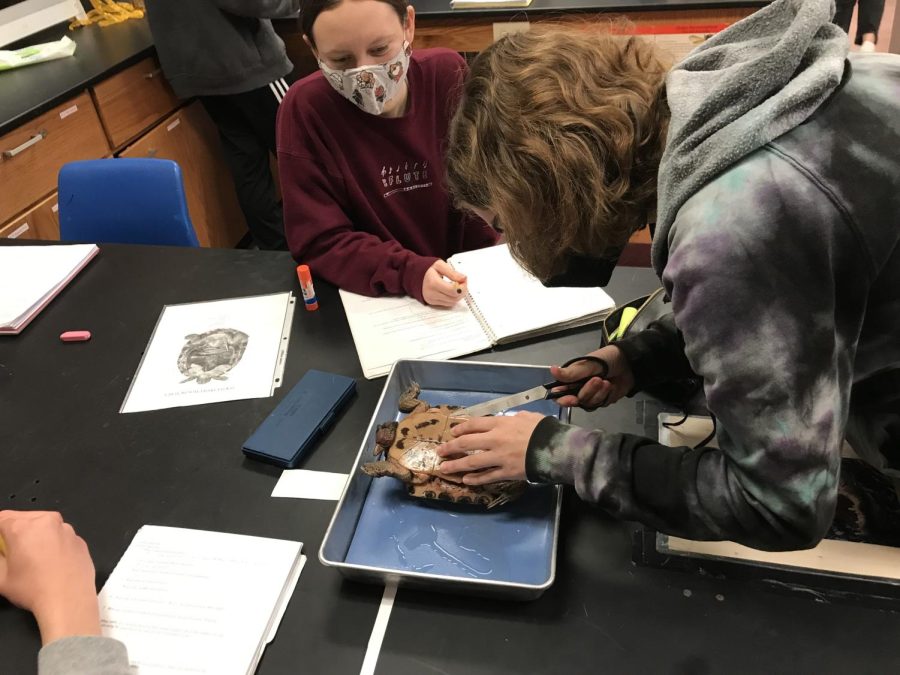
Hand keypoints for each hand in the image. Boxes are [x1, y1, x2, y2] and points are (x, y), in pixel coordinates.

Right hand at [0, 511, 100, 644]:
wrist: (69, 600)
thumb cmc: (33, 589)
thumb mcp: (1, 577)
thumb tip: (1, 552)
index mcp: (23, 527)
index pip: (1, 518)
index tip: (0, 544)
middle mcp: (47, 522)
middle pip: (23, 518)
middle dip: (14, 531)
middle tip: (10, 550)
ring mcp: (66, 529)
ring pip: (43, 525)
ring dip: (34, 535)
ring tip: (31, 558)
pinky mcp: (79, 539)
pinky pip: (60, 536)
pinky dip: (53, 543)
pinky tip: (51, 562)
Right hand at [422, 260, 466, 306]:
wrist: (414, 274)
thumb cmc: (427, 269)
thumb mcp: (440, 265)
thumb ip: (452, 273)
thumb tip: (463, 278)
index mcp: (433, 283)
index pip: (453, 290)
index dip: (463, 286)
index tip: (464, 279)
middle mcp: (432, 293)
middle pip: (454, 298)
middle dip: (462, 291)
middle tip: (463, 283)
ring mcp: (431, 299)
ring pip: (452, 302)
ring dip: (458, 295)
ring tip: (458, 286)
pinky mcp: (432, 303)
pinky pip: (447, 304)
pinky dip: (452, 298)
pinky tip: (452, 290)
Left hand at [436, 412, 543, 483]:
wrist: (556, 448)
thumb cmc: (544, 429)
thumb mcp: (528, 416)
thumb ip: (515, 418)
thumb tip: (509, 419)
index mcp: (501, 423)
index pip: (474, 425)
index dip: (461, 428)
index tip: (452, 432)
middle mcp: (495, 440)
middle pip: (467, 443)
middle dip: (451, 447)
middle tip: (440, 451)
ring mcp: (499, 458)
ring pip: (472, 462)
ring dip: (456, 465)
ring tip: (444, 468)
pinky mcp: (506, 473)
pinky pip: (487, 477)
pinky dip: (475, 479)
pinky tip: (465, 480)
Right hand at [550, 346, 633, 409]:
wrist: (629, 363)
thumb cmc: (606, 359)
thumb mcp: (587, 364)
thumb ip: (571, 372)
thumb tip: (552, 370)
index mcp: (572, 379)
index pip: (560, 393)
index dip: (563, 399)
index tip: (570, 399)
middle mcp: (579, 388)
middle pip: (577, 400)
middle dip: (587, 391)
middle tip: (597, 380)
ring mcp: (592, 395)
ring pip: (589, 403)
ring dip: (599, 393)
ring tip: (607, 381)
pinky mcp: (603, 400)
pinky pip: (601, 404)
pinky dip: (606, 396)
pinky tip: (612, 386)